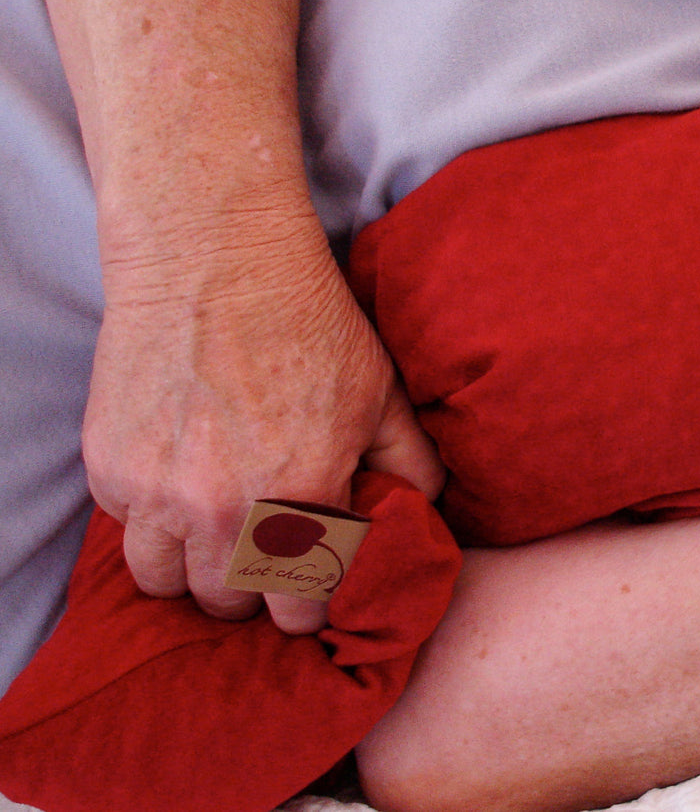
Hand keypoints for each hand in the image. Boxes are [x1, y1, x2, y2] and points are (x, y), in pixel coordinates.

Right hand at [83, 212, 444, 632]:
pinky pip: (125, 530)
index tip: (313, 589)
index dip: (312, 605)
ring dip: (195, 568)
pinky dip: (151, 521)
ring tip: (219, 535)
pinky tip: (181, 484)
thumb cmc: (310, 323)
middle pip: (230, 604)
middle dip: (254, 590)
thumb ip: (411, 467)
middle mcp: (223, 511)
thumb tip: (424, 518)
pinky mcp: (109, 467)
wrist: (216, 257)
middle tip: (268, 557)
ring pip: (166, 583)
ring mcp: (156, 493)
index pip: (300, 609)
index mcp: (300, 500)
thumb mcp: (383, 394)